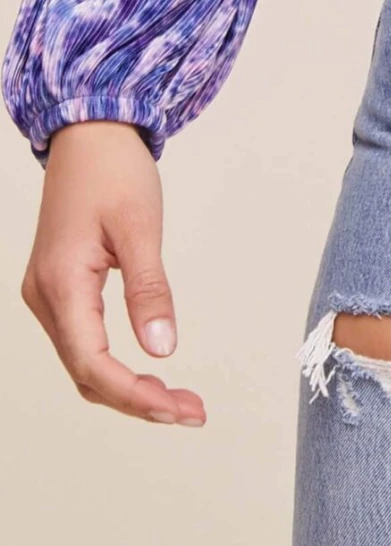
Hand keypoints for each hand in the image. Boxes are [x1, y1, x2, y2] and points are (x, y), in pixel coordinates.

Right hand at [20, 120, 205, 425]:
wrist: (89, 133)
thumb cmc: (114, 170)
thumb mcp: (140, 225)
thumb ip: (149, 289)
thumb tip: (162, 350)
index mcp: (61, 284)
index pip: (92, 364)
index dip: (135, 396)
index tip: (180, 409)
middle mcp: (44, 297)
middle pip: (85, 373)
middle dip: (137, 400)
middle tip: (192, 411)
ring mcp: (47, 294)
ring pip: (82, 363)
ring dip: (127, 387)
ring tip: (178, 400)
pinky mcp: (59, 288)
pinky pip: (83, 342)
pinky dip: (113, 364)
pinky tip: (148, 371)